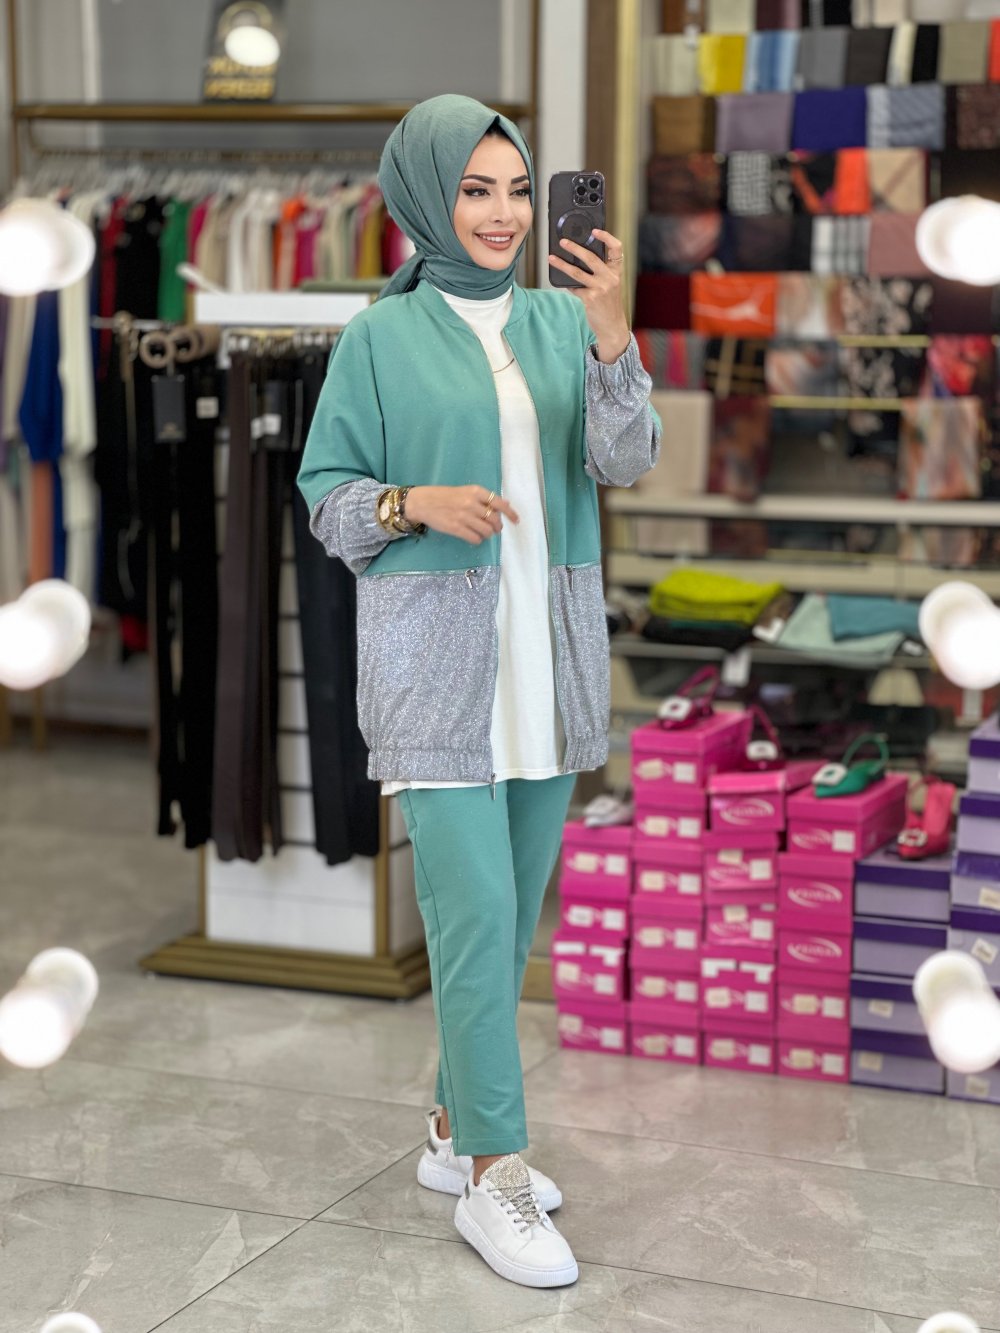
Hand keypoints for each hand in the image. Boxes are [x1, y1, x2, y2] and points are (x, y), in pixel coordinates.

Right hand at [404, 485, 519, 545]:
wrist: (422, 502)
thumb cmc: (444, 496)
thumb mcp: (465, 492)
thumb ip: (483, 499)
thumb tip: (504, 505)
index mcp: (475, 492)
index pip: (499, 503)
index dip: (510, 513)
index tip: (516, 520)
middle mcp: (471, 503)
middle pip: (495, 519)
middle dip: (498, 527)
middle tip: (495, 529)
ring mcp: (464, 516)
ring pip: (487, 531)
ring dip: (488, 534)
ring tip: (483, 533)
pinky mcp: (456, 528)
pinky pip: (475, 538)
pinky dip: (478, 540)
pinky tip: (474, 537)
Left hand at [548, 227, 630, 363]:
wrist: (612, 325)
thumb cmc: (609, 304)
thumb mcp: (611, 285)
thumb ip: (601, 272)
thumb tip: (578, 259)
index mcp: (616, 271)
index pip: (616, 248)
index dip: (606, 237)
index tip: (595, 230)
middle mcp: (610, 278)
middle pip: (590, 257)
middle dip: (574, 248)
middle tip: (563, 242)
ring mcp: (600, 289)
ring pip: (577, 272)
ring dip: (562, 264)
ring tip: (551, 258)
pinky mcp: (589, 299)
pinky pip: (574, 288)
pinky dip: (567, 285)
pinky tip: (562, 282)